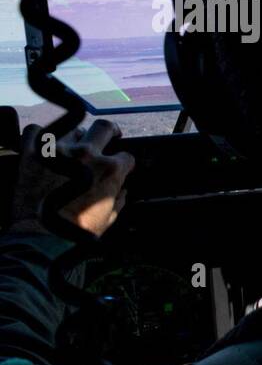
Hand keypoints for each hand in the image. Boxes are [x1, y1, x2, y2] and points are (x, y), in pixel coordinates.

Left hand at [9, 120, 135, 237]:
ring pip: (73, 129)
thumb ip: (119, 200)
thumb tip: (122, 191)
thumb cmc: (78, 232)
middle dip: (111, 132)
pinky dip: (40, 136)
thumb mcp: (109, 219)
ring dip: (77, 138)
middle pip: (105, 127)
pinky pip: (35, 130)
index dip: (125, 163)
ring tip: (73, 148)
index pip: (127, 156)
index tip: (121, 167)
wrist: (41, 237)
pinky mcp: (33, 153)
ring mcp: (58, 151)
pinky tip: (45, 145)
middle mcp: (86, 154)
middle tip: (110, 137)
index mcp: (109, 169)